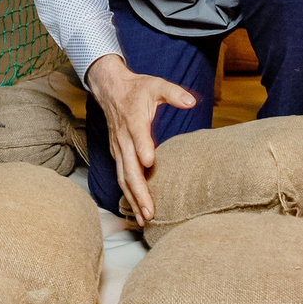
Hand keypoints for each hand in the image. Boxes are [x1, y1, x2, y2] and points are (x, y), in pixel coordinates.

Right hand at [88, 53, 196, 225]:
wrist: (110, 89)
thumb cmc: (138, 89)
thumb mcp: (157, 85)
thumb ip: (174, 93)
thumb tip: (192, 101)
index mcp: (133, 120)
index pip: (137, 135)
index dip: (143, 148)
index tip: (150, 162)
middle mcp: (123, 138)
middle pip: (129, 168)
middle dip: (139, 192)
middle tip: (150, 212)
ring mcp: (118, 148)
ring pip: (123, 178)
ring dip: (133, 199)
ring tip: (145, 219)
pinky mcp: (118, 154)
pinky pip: (121, 177)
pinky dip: (128, 194)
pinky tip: (137, 209)